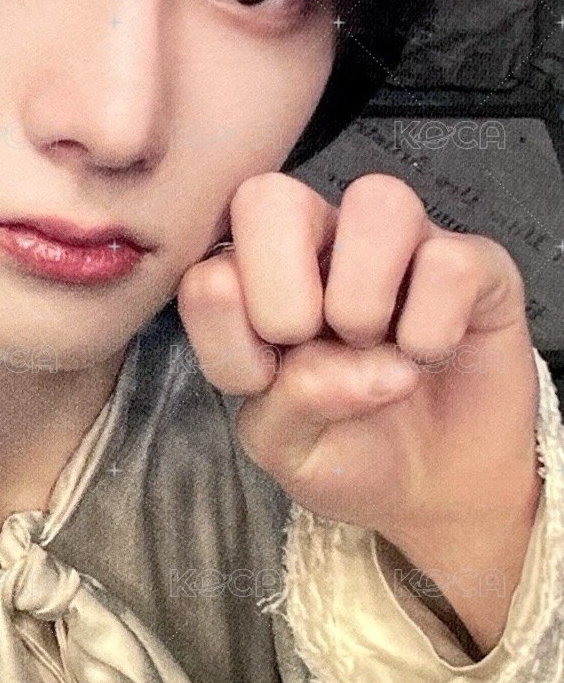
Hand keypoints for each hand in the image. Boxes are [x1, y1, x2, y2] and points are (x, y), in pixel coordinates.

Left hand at [176, 172, 543, 654]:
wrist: (437, 486)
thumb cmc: (346, 448)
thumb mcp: (288, 449)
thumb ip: (284, 406)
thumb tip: (338, 360)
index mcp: (256, 279)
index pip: (207, 268)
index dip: (228, 333)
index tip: (261, 381)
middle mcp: (322, 243)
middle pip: (268, 196)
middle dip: (280, 294)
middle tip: (310, 346)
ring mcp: (400, 244)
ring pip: (375, 199)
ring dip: (363, 298)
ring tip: (378, 351)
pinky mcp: (476, 264)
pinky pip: (451, 261)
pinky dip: (434, 327)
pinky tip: (430, 354)